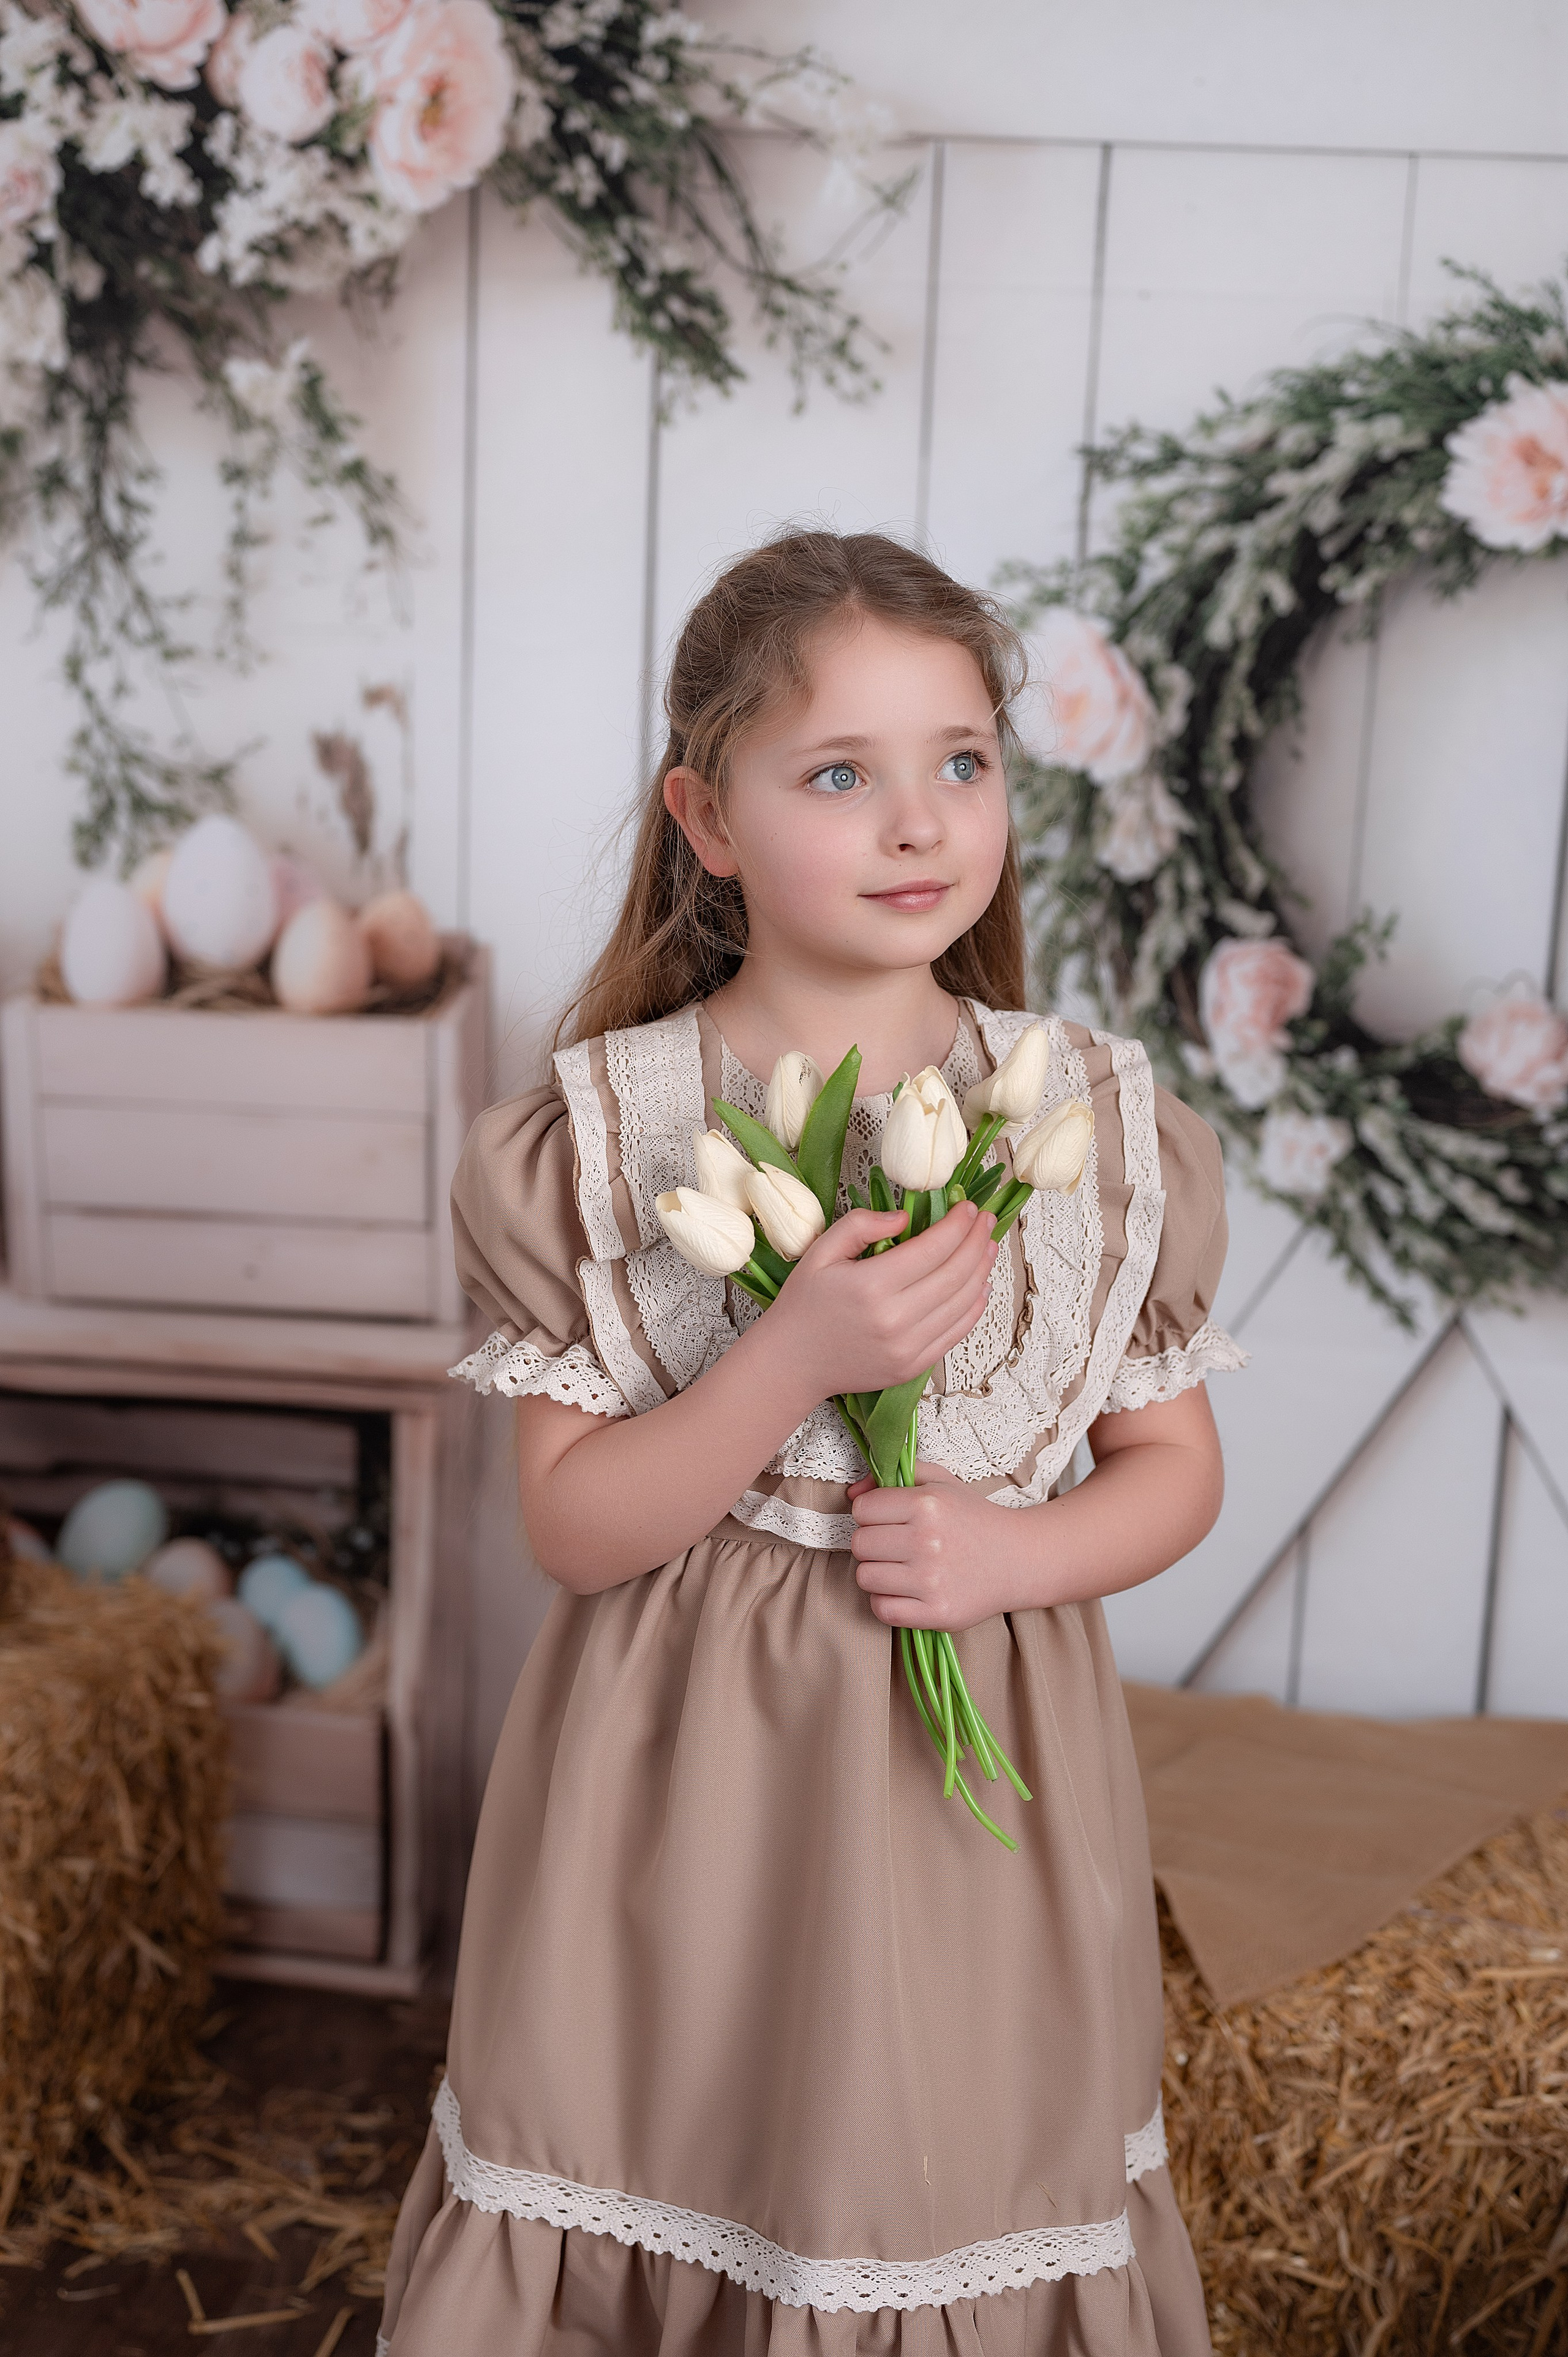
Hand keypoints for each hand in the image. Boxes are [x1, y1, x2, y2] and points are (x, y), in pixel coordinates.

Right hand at [763, 1203, 997, 1401]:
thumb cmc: (805, 1305)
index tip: (968, 1206)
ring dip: (982, 1270)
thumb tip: (905, 1217)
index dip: (958, 1224)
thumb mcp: (821, 1252)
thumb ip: (861, 1225)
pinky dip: (975, 1306)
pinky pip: (956, 1332)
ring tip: (987, 1247)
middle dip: (977, 1241)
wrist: (793, 1362)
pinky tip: (980, 1285)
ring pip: (963, 1303)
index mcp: (872, 1286)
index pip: (934, 1248)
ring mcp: (908, 1347)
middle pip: (956, 1273)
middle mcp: (895, 1319)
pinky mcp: (913, 1366)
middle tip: (986, 1220)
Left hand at [848, 1458, 1030, 1630]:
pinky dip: (887, 1602)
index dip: (871, 1514)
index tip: (890, 1520)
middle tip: (896, 1546)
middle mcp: (927, 1540)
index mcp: (926, 1504)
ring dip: (878, 1573)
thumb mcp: (941, 1483)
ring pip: (865, 1577)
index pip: (862, 1510)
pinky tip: (906, 1591)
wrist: (1018, 1560)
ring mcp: (931, 1580)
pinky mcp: (936, 1613)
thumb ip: (896, 1476)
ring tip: (902, 1568)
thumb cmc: (974, 1519)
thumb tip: (852, 1493)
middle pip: (859, 1544)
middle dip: (873, 1544)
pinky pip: (881, 1609)